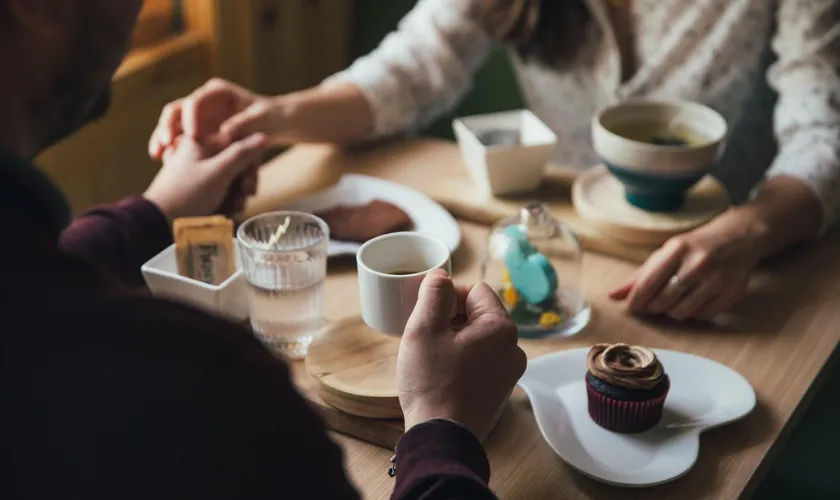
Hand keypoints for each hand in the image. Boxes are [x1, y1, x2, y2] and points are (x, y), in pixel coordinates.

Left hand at [144, 133, 266, 220]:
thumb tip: (263, 136)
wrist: (158, 222)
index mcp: (200, 141)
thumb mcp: (219, 172)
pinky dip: (223, 201)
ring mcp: (194, 171)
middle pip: (233, 163)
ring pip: (227, 179)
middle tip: (242, 199)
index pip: (237, 144)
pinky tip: (223, 212)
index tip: (249, 184)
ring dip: (234, 196)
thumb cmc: (188, 194)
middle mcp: (197, 153)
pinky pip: (216, 191)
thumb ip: (242, 154)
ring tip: (231, 209)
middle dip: (241, 184)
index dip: (248, 164)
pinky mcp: (193, 188)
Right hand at [148, 78, 283, 159]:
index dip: (191, 117)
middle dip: (168, 126)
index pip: (196, 100)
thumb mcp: (262, 120)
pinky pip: (177, 137)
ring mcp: (198, 115)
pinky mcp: (196, 130)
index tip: (192, 135)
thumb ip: (245, 124)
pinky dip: (169, 147)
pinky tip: (162, 160)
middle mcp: (204, 101)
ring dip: (162, 137)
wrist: (273, 124)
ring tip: (157, 155)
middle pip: (177, 110)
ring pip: (172, 123)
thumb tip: (226, 132)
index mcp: (218, 92)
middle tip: (166, 144)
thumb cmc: (270, 118)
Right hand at [397, 269, 526, 441]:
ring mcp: (509, 372)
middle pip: (478, 314)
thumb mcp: (424, 328)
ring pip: (478, 338)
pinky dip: (460, 360)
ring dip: (454, 339)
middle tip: (425, 336)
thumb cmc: (432, 383)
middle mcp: (514, 348)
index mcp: (501, 328)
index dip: (447, 296)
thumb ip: (434, 293)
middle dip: (450, 318)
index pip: (475, 290)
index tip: (427, 314)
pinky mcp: (499, 390)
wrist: (441, 438)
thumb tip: (440, 275)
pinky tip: (440, 374)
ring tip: (430, 357)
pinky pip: (480, 361)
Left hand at [609, 214, 761, 320]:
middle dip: (653, 307)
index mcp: (678, 249)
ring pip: (681, 312)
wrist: (739, 238)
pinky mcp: (731, 294)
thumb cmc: (694, 247)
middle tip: (654, 303)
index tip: (632, 306)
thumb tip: (612, 296)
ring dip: (672, 312)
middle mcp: (698, 264)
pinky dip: (694, 314)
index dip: (636, 300)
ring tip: (674, 300)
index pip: (648, 283)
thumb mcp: (666, 252)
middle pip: (663, 301)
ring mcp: (717, 280)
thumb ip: (639, 276)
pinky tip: (694, 300)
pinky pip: (702, 316)